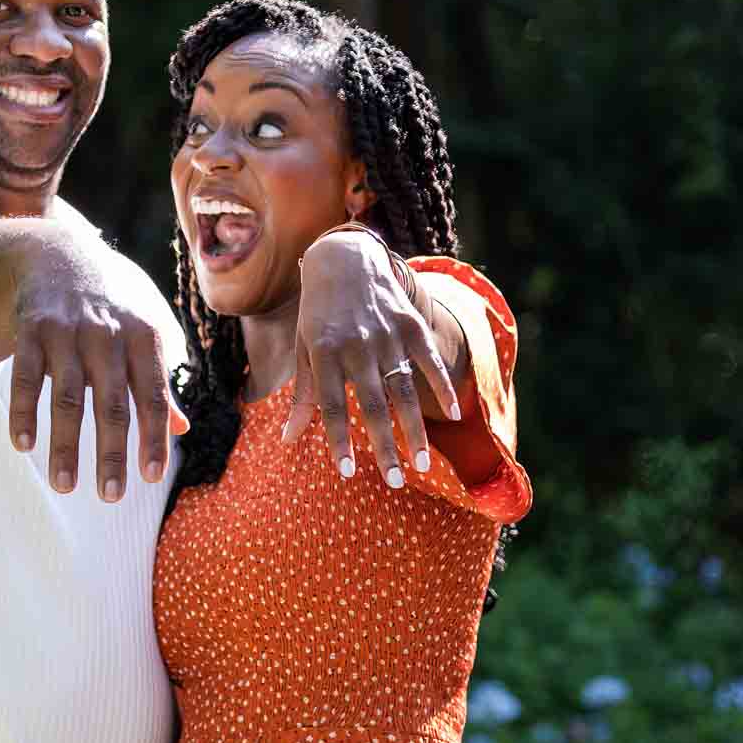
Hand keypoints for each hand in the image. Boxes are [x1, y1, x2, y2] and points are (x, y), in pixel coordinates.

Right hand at [7, 231, 189, 500]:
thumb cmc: (112, 305)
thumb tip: (181, 429)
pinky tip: (23, 445)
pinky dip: (23, 412)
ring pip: (67, 397)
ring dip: (65, 445)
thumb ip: (158, 380)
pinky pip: (25, 377)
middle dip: (111, 452)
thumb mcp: (143, 332)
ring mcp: (67, 331)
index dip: (153, 437)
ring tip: (65, 486)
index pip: (153, 395)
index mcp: (144, 336)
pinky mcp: (30, 329)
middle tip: (111, 497)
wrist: (59, 255)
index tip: (152, 477)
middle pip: (111, 403)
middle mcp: (107, 333)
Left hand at [281, 229, 460, 487]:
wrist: (343, 260)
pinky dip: (442, 386)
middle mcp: (356, 345)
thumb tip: (288, 440)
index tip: (348, 473)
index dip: (339, 440)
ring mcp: (386, 334)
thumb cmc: (318, 315)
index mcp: (324, 353)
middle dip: (385, 446)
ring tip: (423, 464)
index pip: (332, 405)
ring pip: (404, 389)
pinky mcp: (410, 324)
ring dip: (415, 429)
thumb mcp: (304, 350)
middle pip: (373, 404)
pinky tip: (453, 415)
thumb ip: (302, 396)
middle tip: (395, 482)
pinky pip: (430, 360)